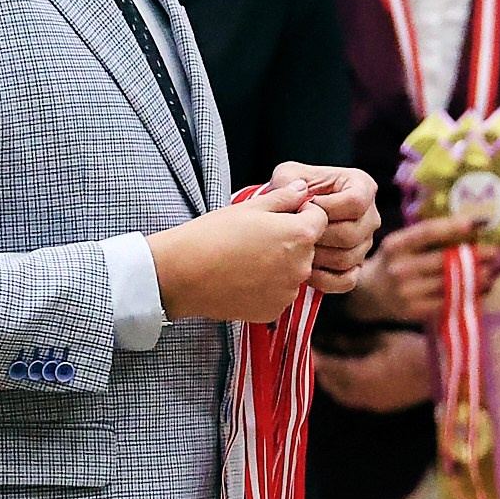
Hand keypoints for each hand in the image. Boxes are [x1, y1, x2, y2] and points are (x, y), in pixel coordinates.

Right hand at [146, 179, 328, 323]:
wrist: (180, 274)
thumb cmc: (211, 235)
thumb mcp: (248, 208)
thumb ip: (283, 198)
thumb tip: (302, 188)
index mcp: (300, 235)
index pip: (319, 218)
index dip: (301, 212)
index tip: (279, 215)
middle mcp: (302, 266)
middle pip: (308, 247)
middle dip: (290, 241)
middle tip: (255, 238)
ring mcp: (289, 291)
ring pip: (293, 272)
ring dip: (279, 265)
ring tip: (245, 260)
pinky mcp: (274, 310)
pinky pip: (278, 294)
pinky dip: (266, 287)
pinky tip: (241, 279)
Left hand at [272, 163, 379, 292]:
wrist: (291, 215)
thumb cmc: (292, 191)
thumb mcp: (287, 174)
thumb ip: (289, 179)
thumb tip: (300, 193)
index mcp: (362, 187)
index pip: (355, 202)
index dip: (326, 208)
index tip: (303, 207)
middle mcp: (371, 216)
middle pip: (351, 234)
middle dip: (317, 236)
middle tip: (294, 233)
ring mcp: (366, 243)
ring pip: (347, 258)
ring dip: (317, 257)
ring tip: (295, 249)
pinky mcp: (357, 267)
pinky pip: (347, 281)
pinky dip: (324, 280)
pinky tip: (304, 270)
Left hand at [317, 329, 431, 412]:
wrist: (444, 372)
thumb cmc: (414, 350)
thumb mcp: (382, 340)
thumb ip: (353, 342)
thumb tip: (329, 338)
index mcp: (360, 376)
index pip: (326, 366)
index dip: (315, 355)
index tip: (306, 344)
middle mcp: (361, 395)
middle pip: (329, 384)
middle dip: (321, 369)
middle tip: (317, 352)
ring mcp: (372, 404)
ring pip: (340, 395)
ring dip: (332, 380)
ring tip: (330, 363)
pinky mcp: (382, 407)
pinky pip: (355, 399)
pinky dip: (346, 388)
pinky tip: (349, 375)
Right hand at [349, 217, 485, 323]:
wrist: (369, 295)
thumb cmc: (396, 262)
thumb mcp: (402, 244)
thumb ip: (429, 236)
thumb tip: (472, 226)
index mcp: (396, 246)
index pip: (426, 233)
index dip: (451, 227)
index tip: (476, 223)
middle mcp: (399, 268)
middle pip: (444, 261)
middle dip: (474, 256)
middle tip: (496, 252)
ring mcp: (407, 292)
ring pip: (451, 284)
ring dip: (478, 278)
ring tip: (495, 271)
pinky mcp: (416, 310)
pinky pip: (450, 302)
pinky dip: (470, 295)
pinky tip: (484, 289)